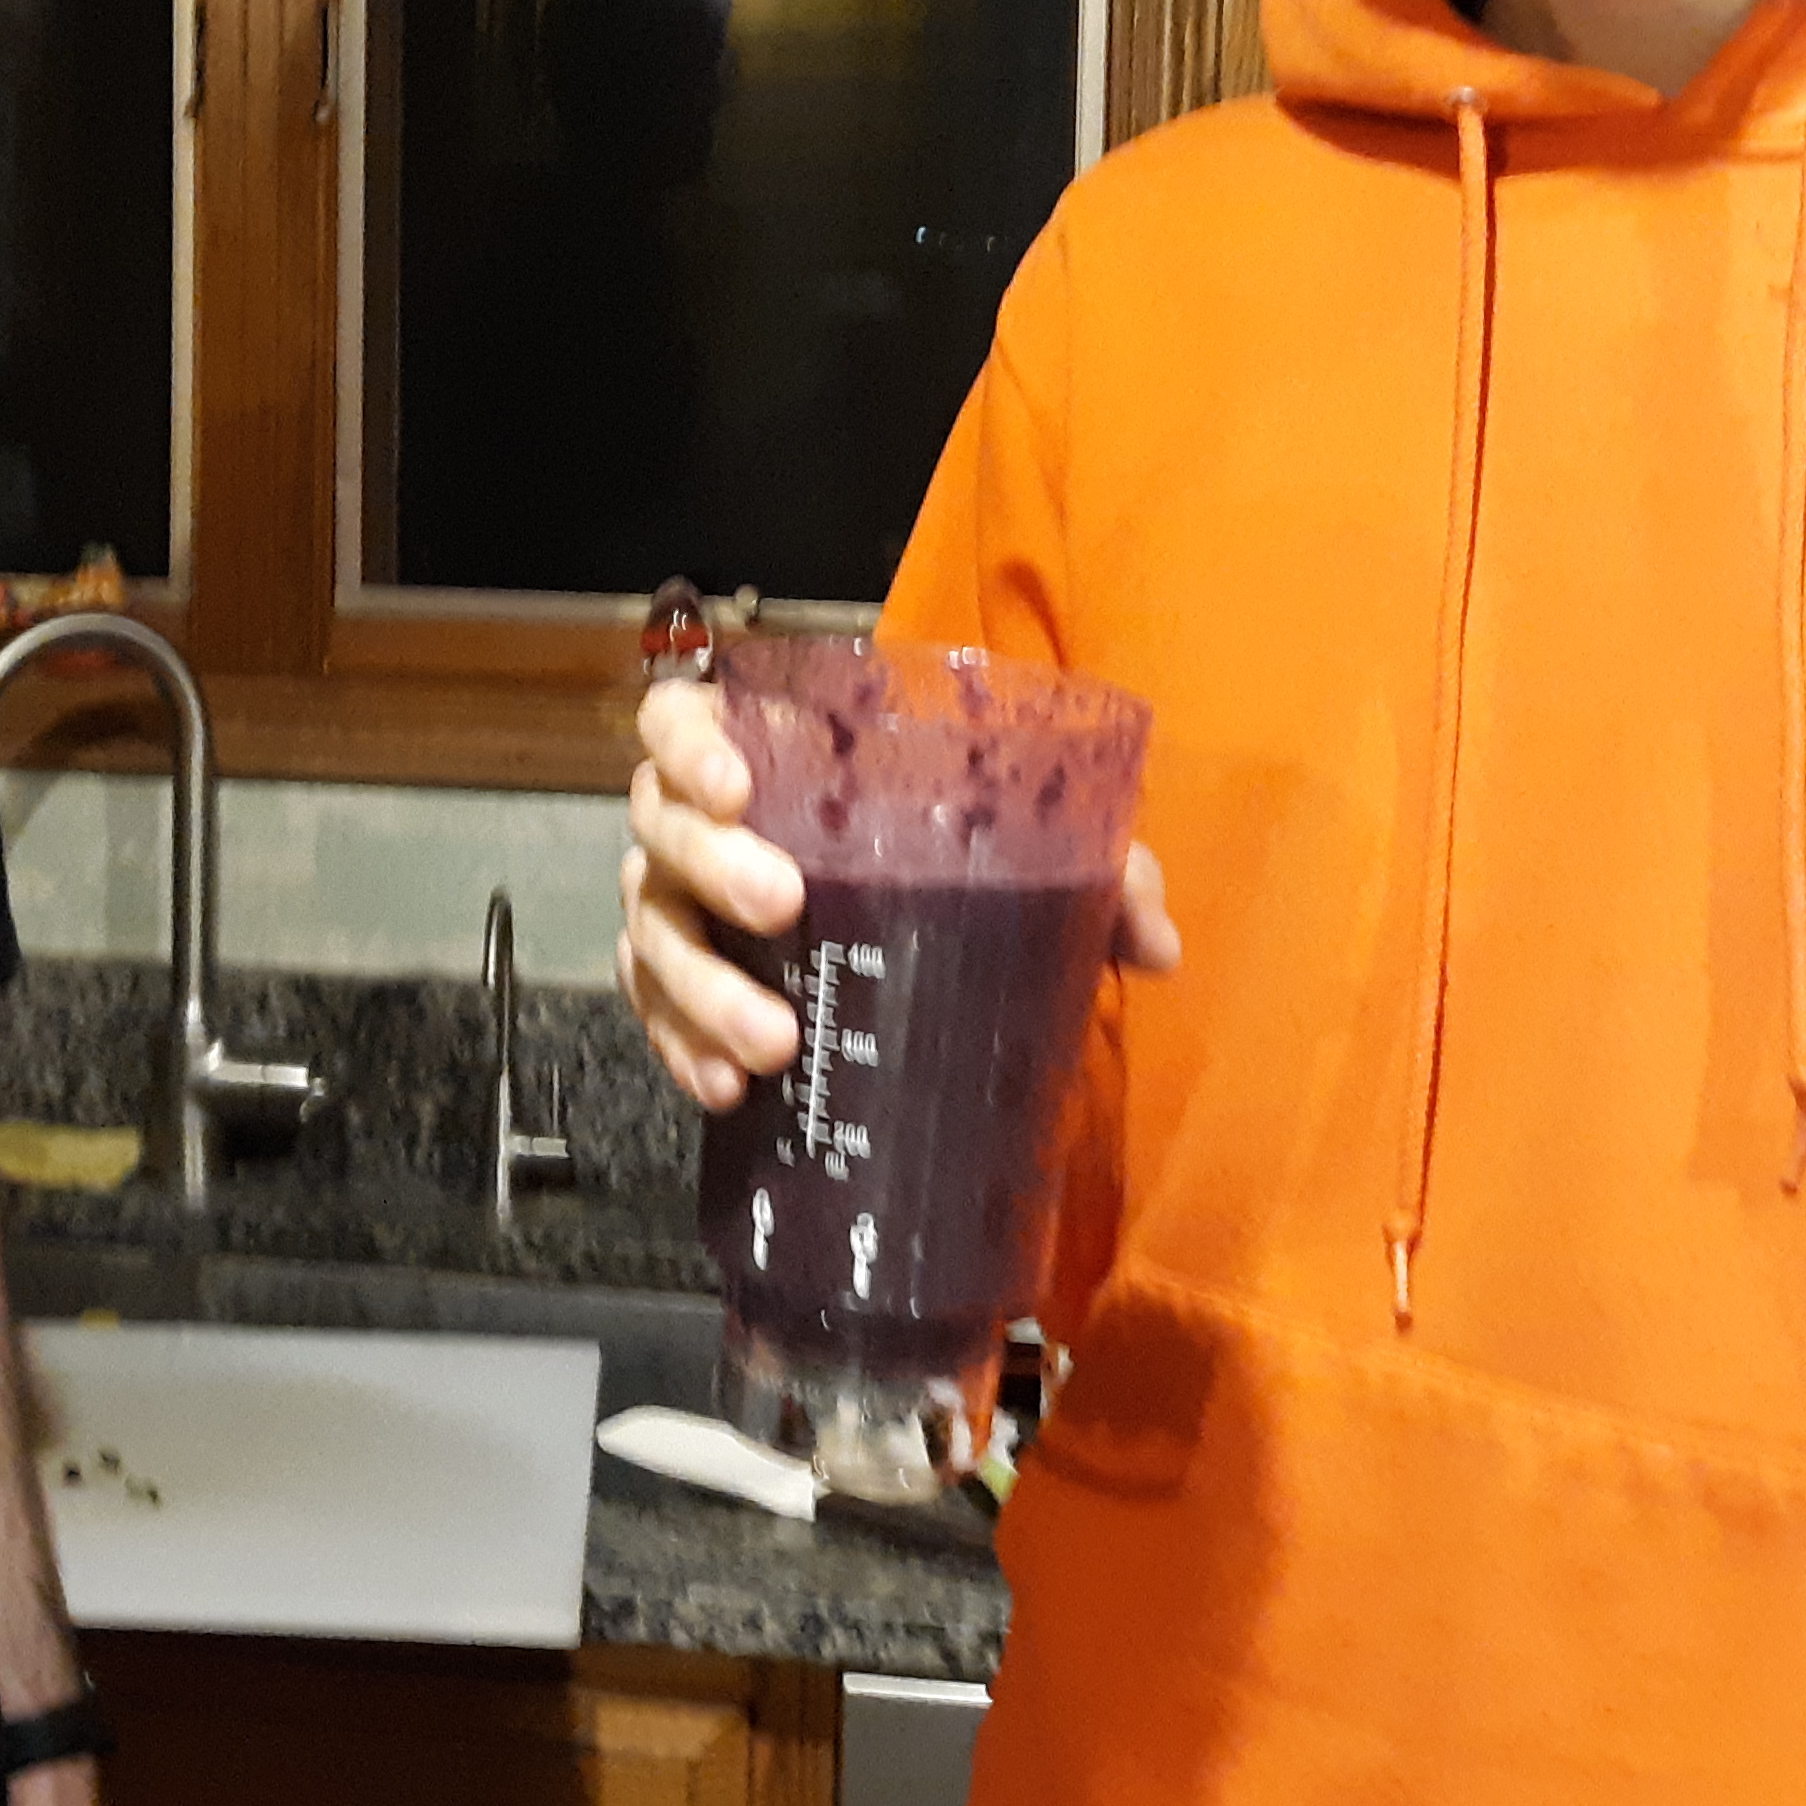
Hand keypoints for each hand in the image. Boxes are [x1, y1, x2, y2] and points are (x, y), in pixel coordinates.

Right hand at [618, 676, 1177, 1111]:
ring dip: (699, 986)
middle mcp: (702, 822)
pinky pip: (652, 1010)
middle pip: (660, 825)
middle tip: (782, 909)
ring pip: (650, 928)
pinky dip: (679, 1047)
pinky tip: (726, 1090)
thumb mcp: (1033, 849)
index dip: (690, 743)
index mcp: (772, 754)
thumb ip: (1101, 874)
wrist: (918, 940)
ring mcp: (681, 905)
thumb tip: (1156, 944)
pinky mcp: (678, 986)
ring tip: (773, 1042)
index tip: (737, 789)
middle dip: (712, 866)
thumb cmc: (957, 855)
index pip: (680, 716)